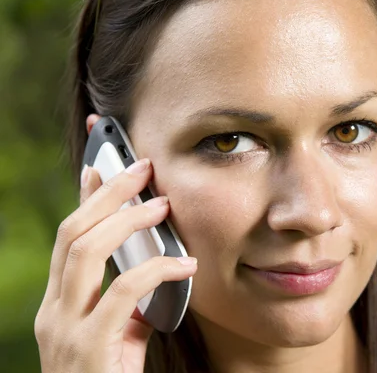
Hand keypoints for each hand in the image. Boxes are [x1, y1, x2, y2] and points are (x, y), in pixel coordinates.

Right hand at [35, 159, 196, 372]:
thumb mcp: (119, 336)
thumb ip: (127, 303)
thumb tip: (153, 265)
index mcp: (59, 304)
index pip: (68, 237)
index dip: (85, 197)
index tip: (104, 165)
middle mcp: (53, 312)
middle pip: (72, 233)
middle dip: (107, 194)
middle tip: (141, 168)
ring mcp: (64, 330)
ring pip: (84, 252)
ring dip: (125, 222)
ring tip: (161, 206)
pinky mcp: (87, 349)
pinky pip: (122, 293)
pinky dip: (155, 271)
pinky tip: (185, 264)